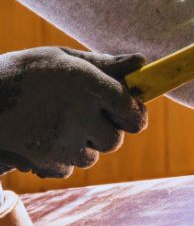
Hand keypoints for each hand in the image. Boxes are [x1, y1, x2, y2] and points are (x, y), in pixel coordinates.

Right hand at [0, 47, 146, 177]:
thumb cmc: (22, 73)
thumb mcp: (61, 58)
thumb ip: (104, 65)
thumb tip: (141, 63)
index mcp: (87, 84)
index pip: (131, 110)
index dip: (134, 114)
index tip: (129, 111)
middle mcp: (79, 114)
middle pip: (114, 139)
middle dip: (105, 131)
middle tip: (84, 116)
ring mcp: (63, 141)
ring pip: (92, 155)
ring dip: (82, 144)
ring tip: (54, 123)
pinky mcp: (47, 161)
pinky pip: (69, 167)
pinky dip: (60, 157)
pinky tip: (40, 137)